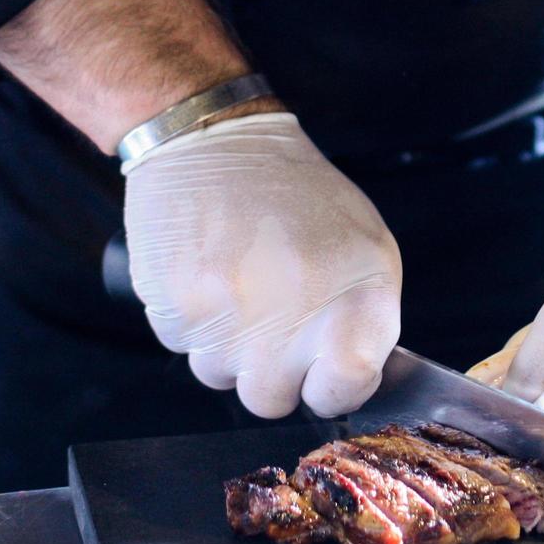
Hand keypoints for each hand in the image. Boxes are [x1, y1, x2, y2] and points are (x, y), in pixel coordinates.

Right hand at [123, 112, 400, 417]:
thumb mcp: (364, 244)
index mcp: (356, 295)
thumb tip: (352, 379)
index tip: (327, 370)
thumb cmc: (296, 194)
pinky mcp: (177, 308)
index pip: (346, 388)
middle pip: (272, 400)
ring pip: (220, 376)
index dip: (334, 388)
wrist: (215, 142)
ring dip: (228, 345)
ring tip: (240, 283)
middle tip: (273, 317)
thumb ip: (366, 318)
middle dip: (271, 371)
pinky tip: (208, 273)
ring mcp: (232, 316)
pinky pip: (182, 347)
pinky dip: (192, 321)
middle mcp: (295, 314)